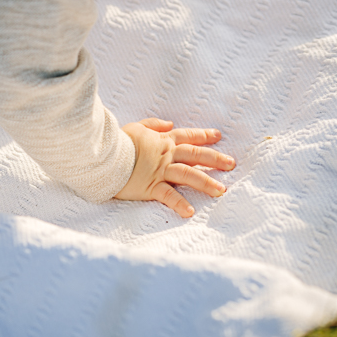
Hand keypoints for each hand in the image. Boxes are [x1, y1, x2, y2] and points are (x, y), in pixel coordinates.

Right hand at [114, 117, 235, 217]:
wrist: (104, 153)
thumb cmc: (118, 141)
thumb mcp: (136, 126)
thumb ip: (153, 124)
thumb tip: (169, 124)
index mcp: (163, 141)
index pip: (188, 137)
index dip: (204, 135)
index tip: (218, 136)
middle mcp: (166, 155)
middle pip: (195, 155)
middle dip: (215, 159)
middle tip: (232, 164)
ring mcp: (160, 171)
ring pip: (188, 175)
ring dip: (206, 182)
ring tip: (221, 190)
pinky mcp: (150, 186)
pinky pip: (168, 196)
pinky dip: (179, 204)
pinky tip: (190, 212)